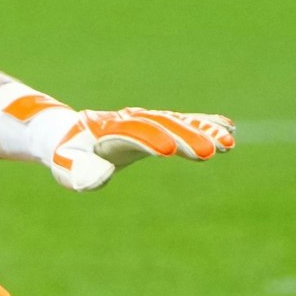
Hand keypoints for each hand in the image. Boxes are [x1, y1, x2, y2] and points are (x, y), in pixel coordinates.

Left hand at [48, 108, 235, 191]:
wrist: (69, 133)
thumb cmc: (68, 157)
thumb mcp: (65, 167)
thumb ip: (80, 172)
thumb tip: (103, 175)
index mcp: (105, 130)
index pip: (131, 132)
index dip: (151, 139)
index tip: (171, 151)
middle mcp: (129, 120)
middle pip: (160, 124)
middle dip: (185, 136)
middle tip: (211, 151)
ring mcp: (145, 119)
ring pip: (176, 121)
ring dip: (202, 130)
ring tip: (229, 142)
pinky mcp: (156, 124)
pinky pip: (182, 121)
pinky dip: (203, 123)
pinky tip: (228, 127)